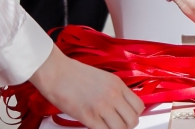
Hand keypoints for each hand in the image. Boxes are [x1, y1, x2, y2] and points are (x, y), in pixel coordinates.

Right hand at [29, 47, 143, 128]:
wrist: (55, 71)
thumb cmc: (72, 73)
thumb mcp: (101, 77)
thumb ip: (113, 90)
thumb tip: (119, 105)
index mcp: (117, 84)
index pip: (138, 106)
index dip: (133, 115)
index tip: (126, 117)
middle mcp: (113, 94)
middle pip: (133, 120)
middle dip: (127, 126)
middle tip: (117, 126)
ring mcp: (102, 106)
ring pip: (121, 128)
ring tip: (106, 127)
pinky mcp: (88, 116)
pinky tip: (96, 127)